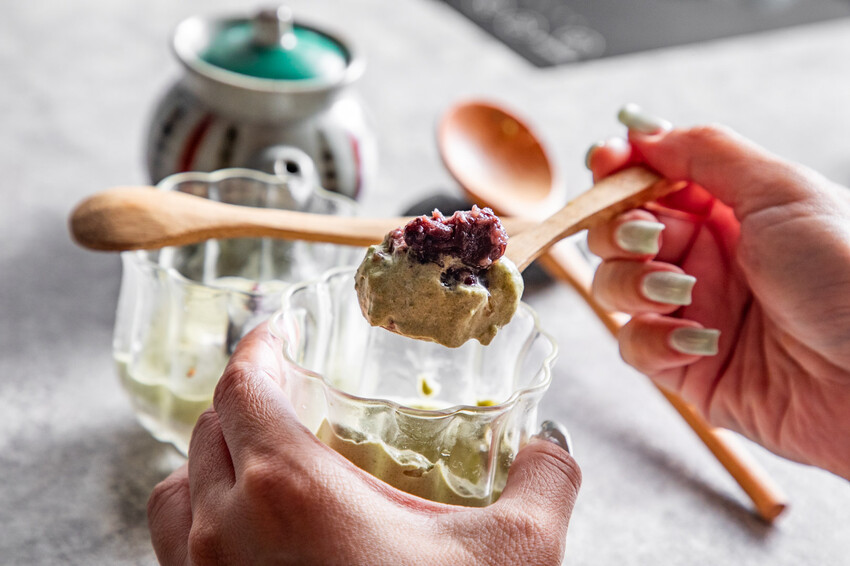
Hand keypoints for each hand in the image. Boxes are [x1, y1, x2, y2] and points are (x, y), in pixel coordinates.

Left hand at [147, 324, 580, 564]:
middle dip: (245, 400)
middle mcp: (224, 527)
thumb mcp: (512, 556)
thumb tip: (554, 450)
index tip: (280, 332)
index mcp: (288, 487)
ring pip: (176, 491)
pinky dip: (200, 520)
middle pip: (208, 429)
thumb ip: (544, 483)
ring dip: (210, 461)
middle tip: (288, 395)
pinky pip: (173, 549)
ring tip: (258, 461)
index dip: (259, 346)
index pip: (243, 384)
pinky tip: (254, 534)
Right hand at [586, 104, 849, 478]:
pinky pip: (634, 347)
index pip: (649, 183)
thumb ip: (705, 153)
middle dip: (619, 231)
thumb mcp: (781, 192)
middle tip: (651, 237)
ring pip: (613, 288)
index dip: (620, 171)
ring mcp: (690, 312)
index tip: (605, 162)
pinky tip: (698, 342)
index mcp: (727, 211)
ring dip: (632, 284)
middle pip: (616, 234)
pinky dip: (653, 341)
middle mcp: (703, 259)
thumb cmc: (847, 275)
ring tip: (679, 292)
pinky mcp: (686, 367)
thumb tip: (642, 129)